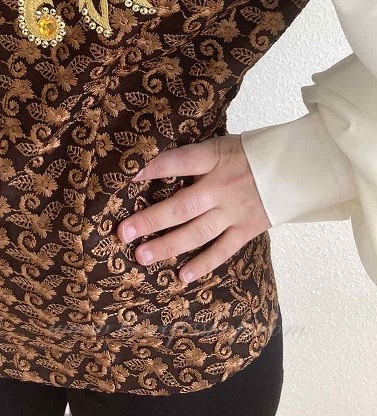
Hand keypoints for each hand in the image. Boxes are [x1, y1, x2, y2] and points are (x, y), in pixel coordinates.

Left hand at [116, 133, 270, 283]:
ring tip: (142, 256)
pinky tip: (182, 276)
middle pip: (182, 205)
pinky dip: (203, 264)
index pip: (180, 161)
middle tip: (123, 233)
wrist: (297, 168)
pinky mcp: (247, 229)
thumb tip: (155, 166)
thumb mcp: (222, 144)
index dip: (155, 167)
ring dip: (168, 246)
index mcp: (215, 157)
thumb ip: (196, 159)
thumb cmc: (251, 154)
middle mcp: (222, 186)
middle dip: (151, 220)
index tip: (129, 175)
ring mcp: (235, 211)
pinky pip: (222, 250)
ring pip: (197, 232)